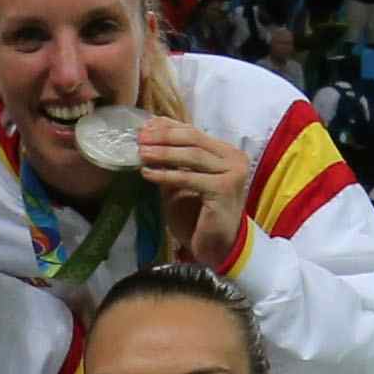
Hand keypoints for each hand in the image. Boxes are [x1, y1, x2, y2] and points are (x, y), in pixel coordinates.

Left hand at [133, 113, 261, 264]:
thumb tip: (149, 141)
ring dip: (163, 153)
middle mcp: (233, 158)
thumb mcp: (183, 184)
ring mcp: (232, 172)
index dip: (169, 127)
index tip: (144, 126)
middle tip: (139, 138)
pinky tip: (147, 174)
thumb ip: (173, 163)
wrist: (219, 247)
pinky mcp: (224, 189)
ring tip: (140, 153)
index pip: (194, 133)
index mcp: (226, 153)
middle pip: (193, 139)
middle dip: (164, 137)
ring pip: (192, 155)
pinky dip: (166, 175)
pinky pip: (189, 178)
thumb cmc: (200, 218)